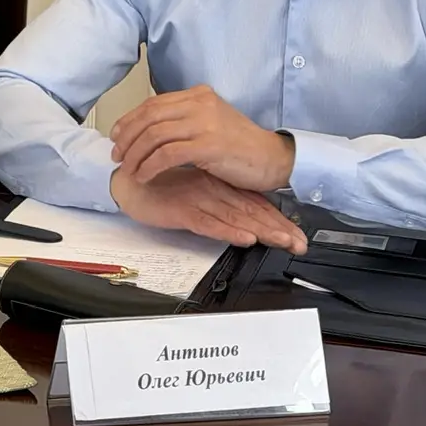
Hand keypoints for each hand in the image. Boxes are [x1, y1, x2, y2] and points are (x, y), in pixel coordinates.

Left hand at [110, 85, 295, 191]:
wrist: (273, 159)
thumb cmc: (240, 147)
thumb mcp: (210, 124)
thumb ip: (183, 120)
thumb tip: (147, 129)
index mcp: (198, 96)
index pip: (153, 104)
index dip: (129, 120)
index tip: (116, 136)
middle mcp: (200, 104)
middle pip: (149, 117)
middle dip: (127, 137)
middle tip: (116, 154)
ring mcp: (205, 123)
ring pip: (154, 135)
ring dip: (136, 154)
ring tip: (128, 168)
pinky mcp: (209, 145)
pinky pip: (168, 154)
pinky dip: (150, 165)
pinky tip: (144, 175)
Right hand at [111, 167, 307, 251]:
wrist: (125, 181)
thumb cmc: (158, 187)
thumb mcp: (192, 192)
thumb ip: (215, 201)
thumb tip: (240, 220)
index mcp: (217, 184)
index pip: (254, 203)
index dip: (278, 220)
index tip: (299, 236)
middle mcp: (212, 190)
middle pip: (252, 211)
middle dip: (278, 229)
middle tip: (300, 245)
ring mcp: (197, 199)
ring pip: (235, 217)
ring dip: (261, 231)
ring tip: (283, 242)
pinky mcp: (181, 209)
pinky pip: (208, 222)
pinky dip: (227, 231)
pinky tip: (243, 238)